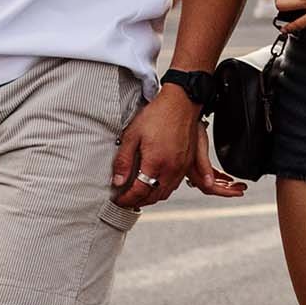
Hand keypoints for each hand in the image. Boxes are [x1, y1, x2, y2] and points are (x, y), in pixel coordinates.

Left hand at [110, 86, 196, 207]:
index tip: (118, 200)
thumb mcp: (132, 135)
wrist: (181, 103)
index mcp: (156, 164)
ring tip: (139, 194)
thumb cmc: (158, 115)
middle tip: (126, 200)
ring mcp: (181, 167)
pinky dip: (163, 189)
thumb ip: (124, 161)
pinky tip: (155, 183)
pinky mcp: (188, 163)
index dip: (126, 199)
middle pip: (153, 196)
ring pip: (165, 193)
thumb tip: (118, 180)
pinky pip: (175, 185)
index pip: (139, 192)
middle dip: (138, 201)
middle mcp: (171, 169)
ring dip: (151, 197)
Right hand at [184, 126, 246, 198]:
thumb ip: (203, 166)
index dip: (225, 192)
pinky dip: (220, 177)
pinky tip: (228, 178)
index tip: (238, 192)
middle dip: (228, 190)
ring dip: (225, 185)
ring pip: (211, 181)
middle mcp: (191, 171)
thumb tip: (209, 183)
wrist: (184, 117)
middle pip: (211, 187)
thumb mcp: (199, 147)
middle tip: (241, 189)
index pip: (209, 188)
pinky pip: (209, 174)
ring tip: (238, 185)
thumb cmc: (191, 129)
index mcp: (191, 170)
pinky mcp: (197, 161)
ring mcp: (194, 167)